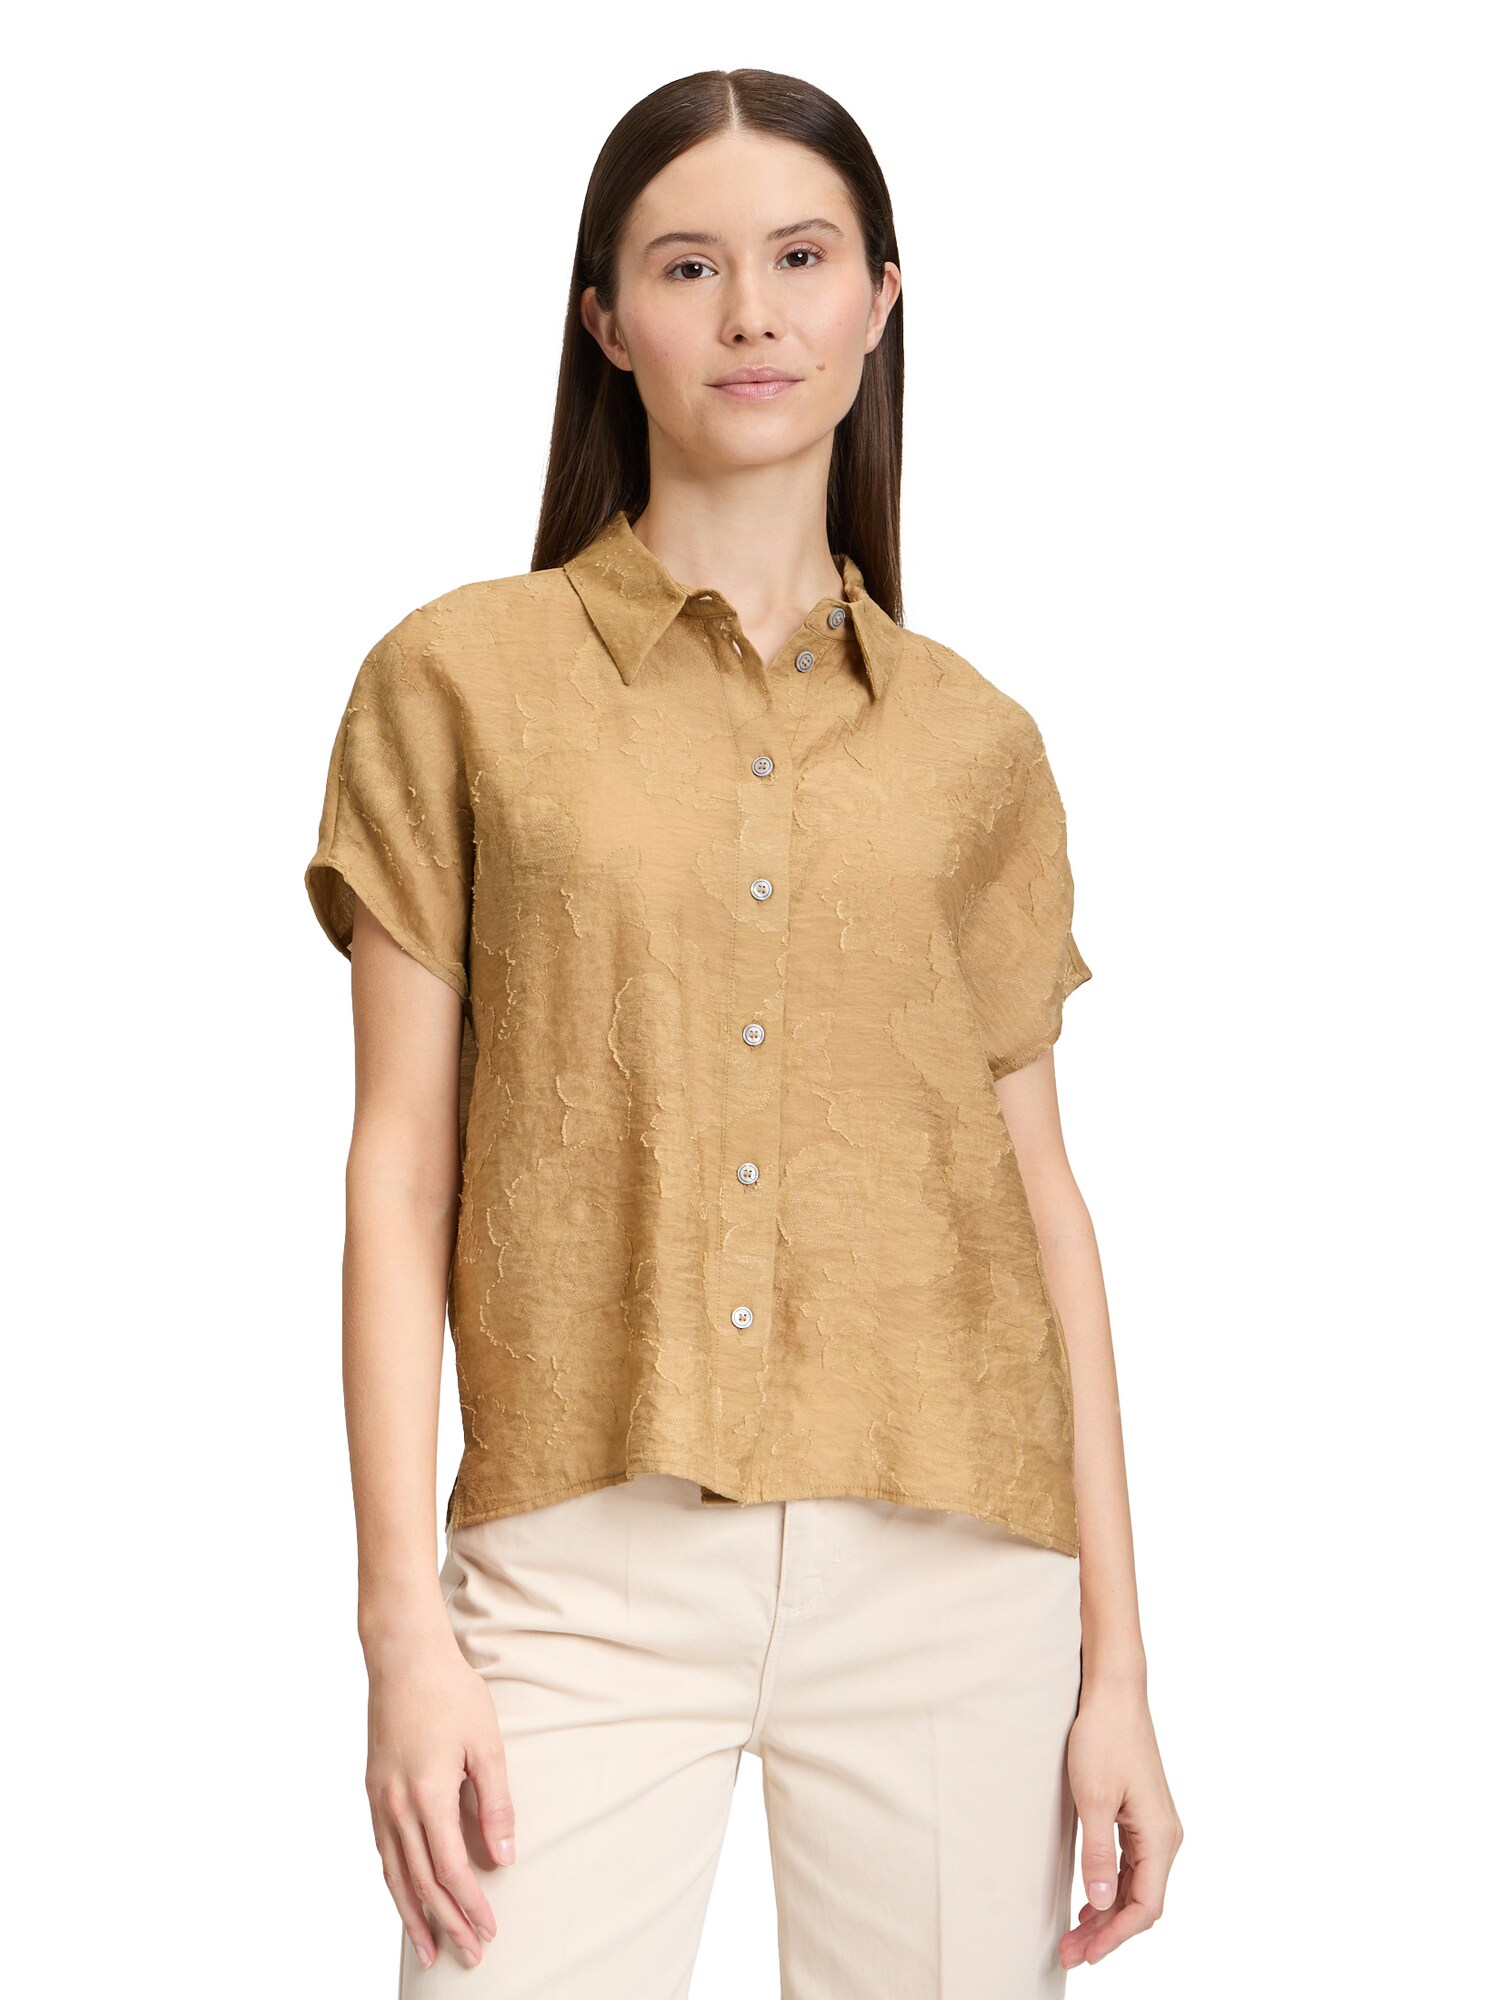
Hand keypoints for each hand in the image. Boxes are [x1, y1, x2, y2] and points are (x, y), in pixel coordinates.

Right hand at [365, 1626, 516, 1969]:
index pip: (451, 1869)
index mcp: (428, 1795)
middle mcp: (397, 1806)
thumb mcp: (486, 1743)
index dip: (471, 1905)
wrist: (403, 1656)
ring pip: (395, 1874)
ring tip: (429, 1949)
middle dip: (447, 1922)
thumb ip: (495, 1803)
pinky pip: (382, 1852)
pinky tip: (405, 1897)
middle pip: (422, 1882)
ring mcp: (379, 1800)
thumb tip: (503, 1857)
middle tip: (469, 1954)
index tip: (490, 1928)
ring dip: (414, 1915)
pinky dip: (394, 1883)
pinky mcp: (373, 1791)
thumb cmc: (451, 1692)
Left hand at [1060, 1677, 1183, 1968]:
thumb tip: (1102, 1903)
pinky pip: (1132, 1866)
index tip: (1087, 1953)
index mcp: (1160, 1837)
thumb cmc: (1103, 1738)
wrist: (1114, 1693)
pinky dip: (1112, 1888)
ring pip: (1136, 1886)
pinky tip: (1091, 1902)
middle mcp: (1165, 1837)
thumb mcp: (1093, 1799)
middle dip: (1108, 1932)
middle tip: (1071, 1953)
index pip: (1145, 1906)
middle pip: (1141, 1902)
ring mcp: (1155, 1827)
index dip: (1116, 1936)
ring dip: (1108, 1913)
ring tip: (1075, 1937)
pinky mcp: (1142, 1816)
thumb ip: (1098, 1854)